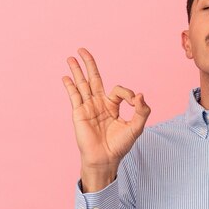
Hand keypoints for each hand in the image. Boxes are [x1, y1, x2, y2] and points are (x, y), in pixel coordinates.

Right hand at [62, 48, 150, 190]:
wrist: (105, 159)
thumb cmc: (120, 145)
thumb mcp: (136, 127)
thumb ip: (142, 110)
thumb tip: (141, 94)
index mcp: (113, 106)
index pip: (119, 90)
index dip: (129, 93)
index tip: (135, 102)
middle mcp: (99, 104)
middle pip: (94, 79)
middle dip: (89, 64)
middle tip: (83, 49)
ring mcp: (88, 108)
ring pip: (82, 84)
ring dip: (77, 70)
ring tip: (71, 57)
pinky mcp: (79, 113)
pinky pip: (74, 96)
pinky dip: (70, 86)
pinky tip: (66, 76)